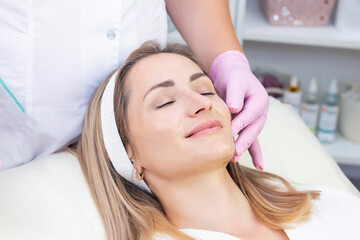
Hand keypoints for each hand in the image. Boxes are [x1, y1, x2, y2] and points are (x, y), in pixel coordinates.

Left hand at [209, 50, 268, 169]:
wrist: (232, 74)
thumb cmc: (233, 76)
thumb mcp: (234, 80)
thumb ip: (235, 94)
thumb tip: (234, 108)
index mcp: (259, 100)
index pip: (249, 114)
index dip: (240, 123)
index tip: (230, 132)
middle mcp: (260, 112)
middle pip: (252, 129)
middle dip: (244, 141)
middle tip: (235, 152)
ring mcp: (255, 121)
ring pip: (251, 136)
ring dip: (244, 148)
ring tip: (235, 159)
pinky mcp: (248, 126)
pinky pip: (252, 140)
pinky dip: (254, 152)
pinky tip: (259, 166)